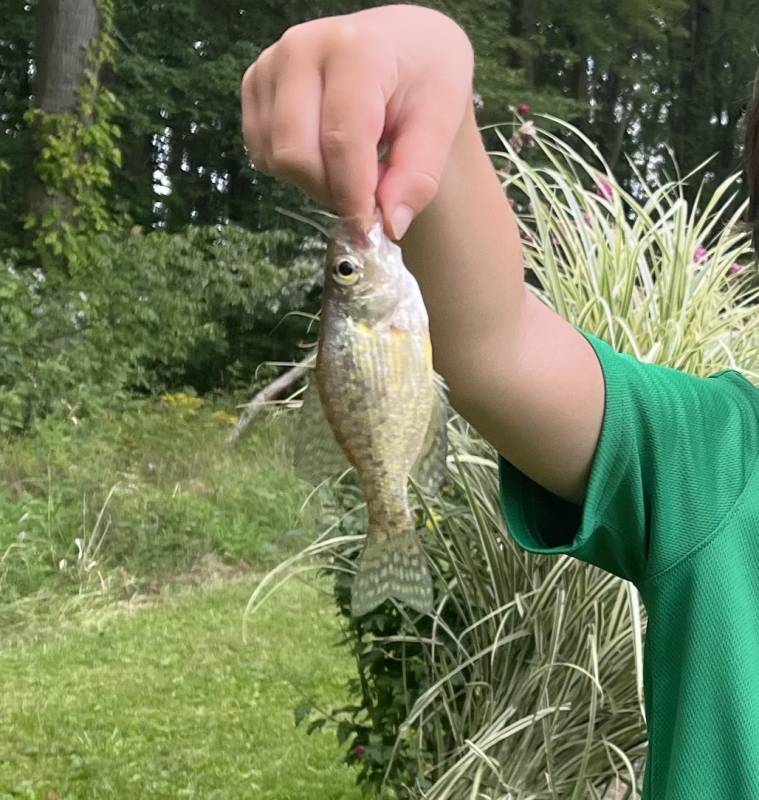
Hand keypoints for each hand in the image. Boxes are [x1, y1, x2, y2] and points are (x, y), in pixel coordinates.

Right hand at [241, 5, 473, 238]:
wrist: (401, 44)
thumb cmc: (423, 79)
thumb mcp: (441, 122)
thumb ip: (417, 176)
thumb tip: (389, 225)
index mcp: (356, 50)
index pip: (341, 140)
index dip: (353, 195)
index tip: (369, 230)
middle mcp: (302, 49)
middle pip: (297, 155)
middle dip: (332, 191)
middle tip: (366, 194)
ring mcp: (271, 64)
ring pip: (276, 159)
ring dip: (313, 182)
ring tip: (349, 165)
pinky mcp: (254, 83)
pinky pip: (261, 153)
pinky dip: (293, 170)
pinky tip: (322, 152)